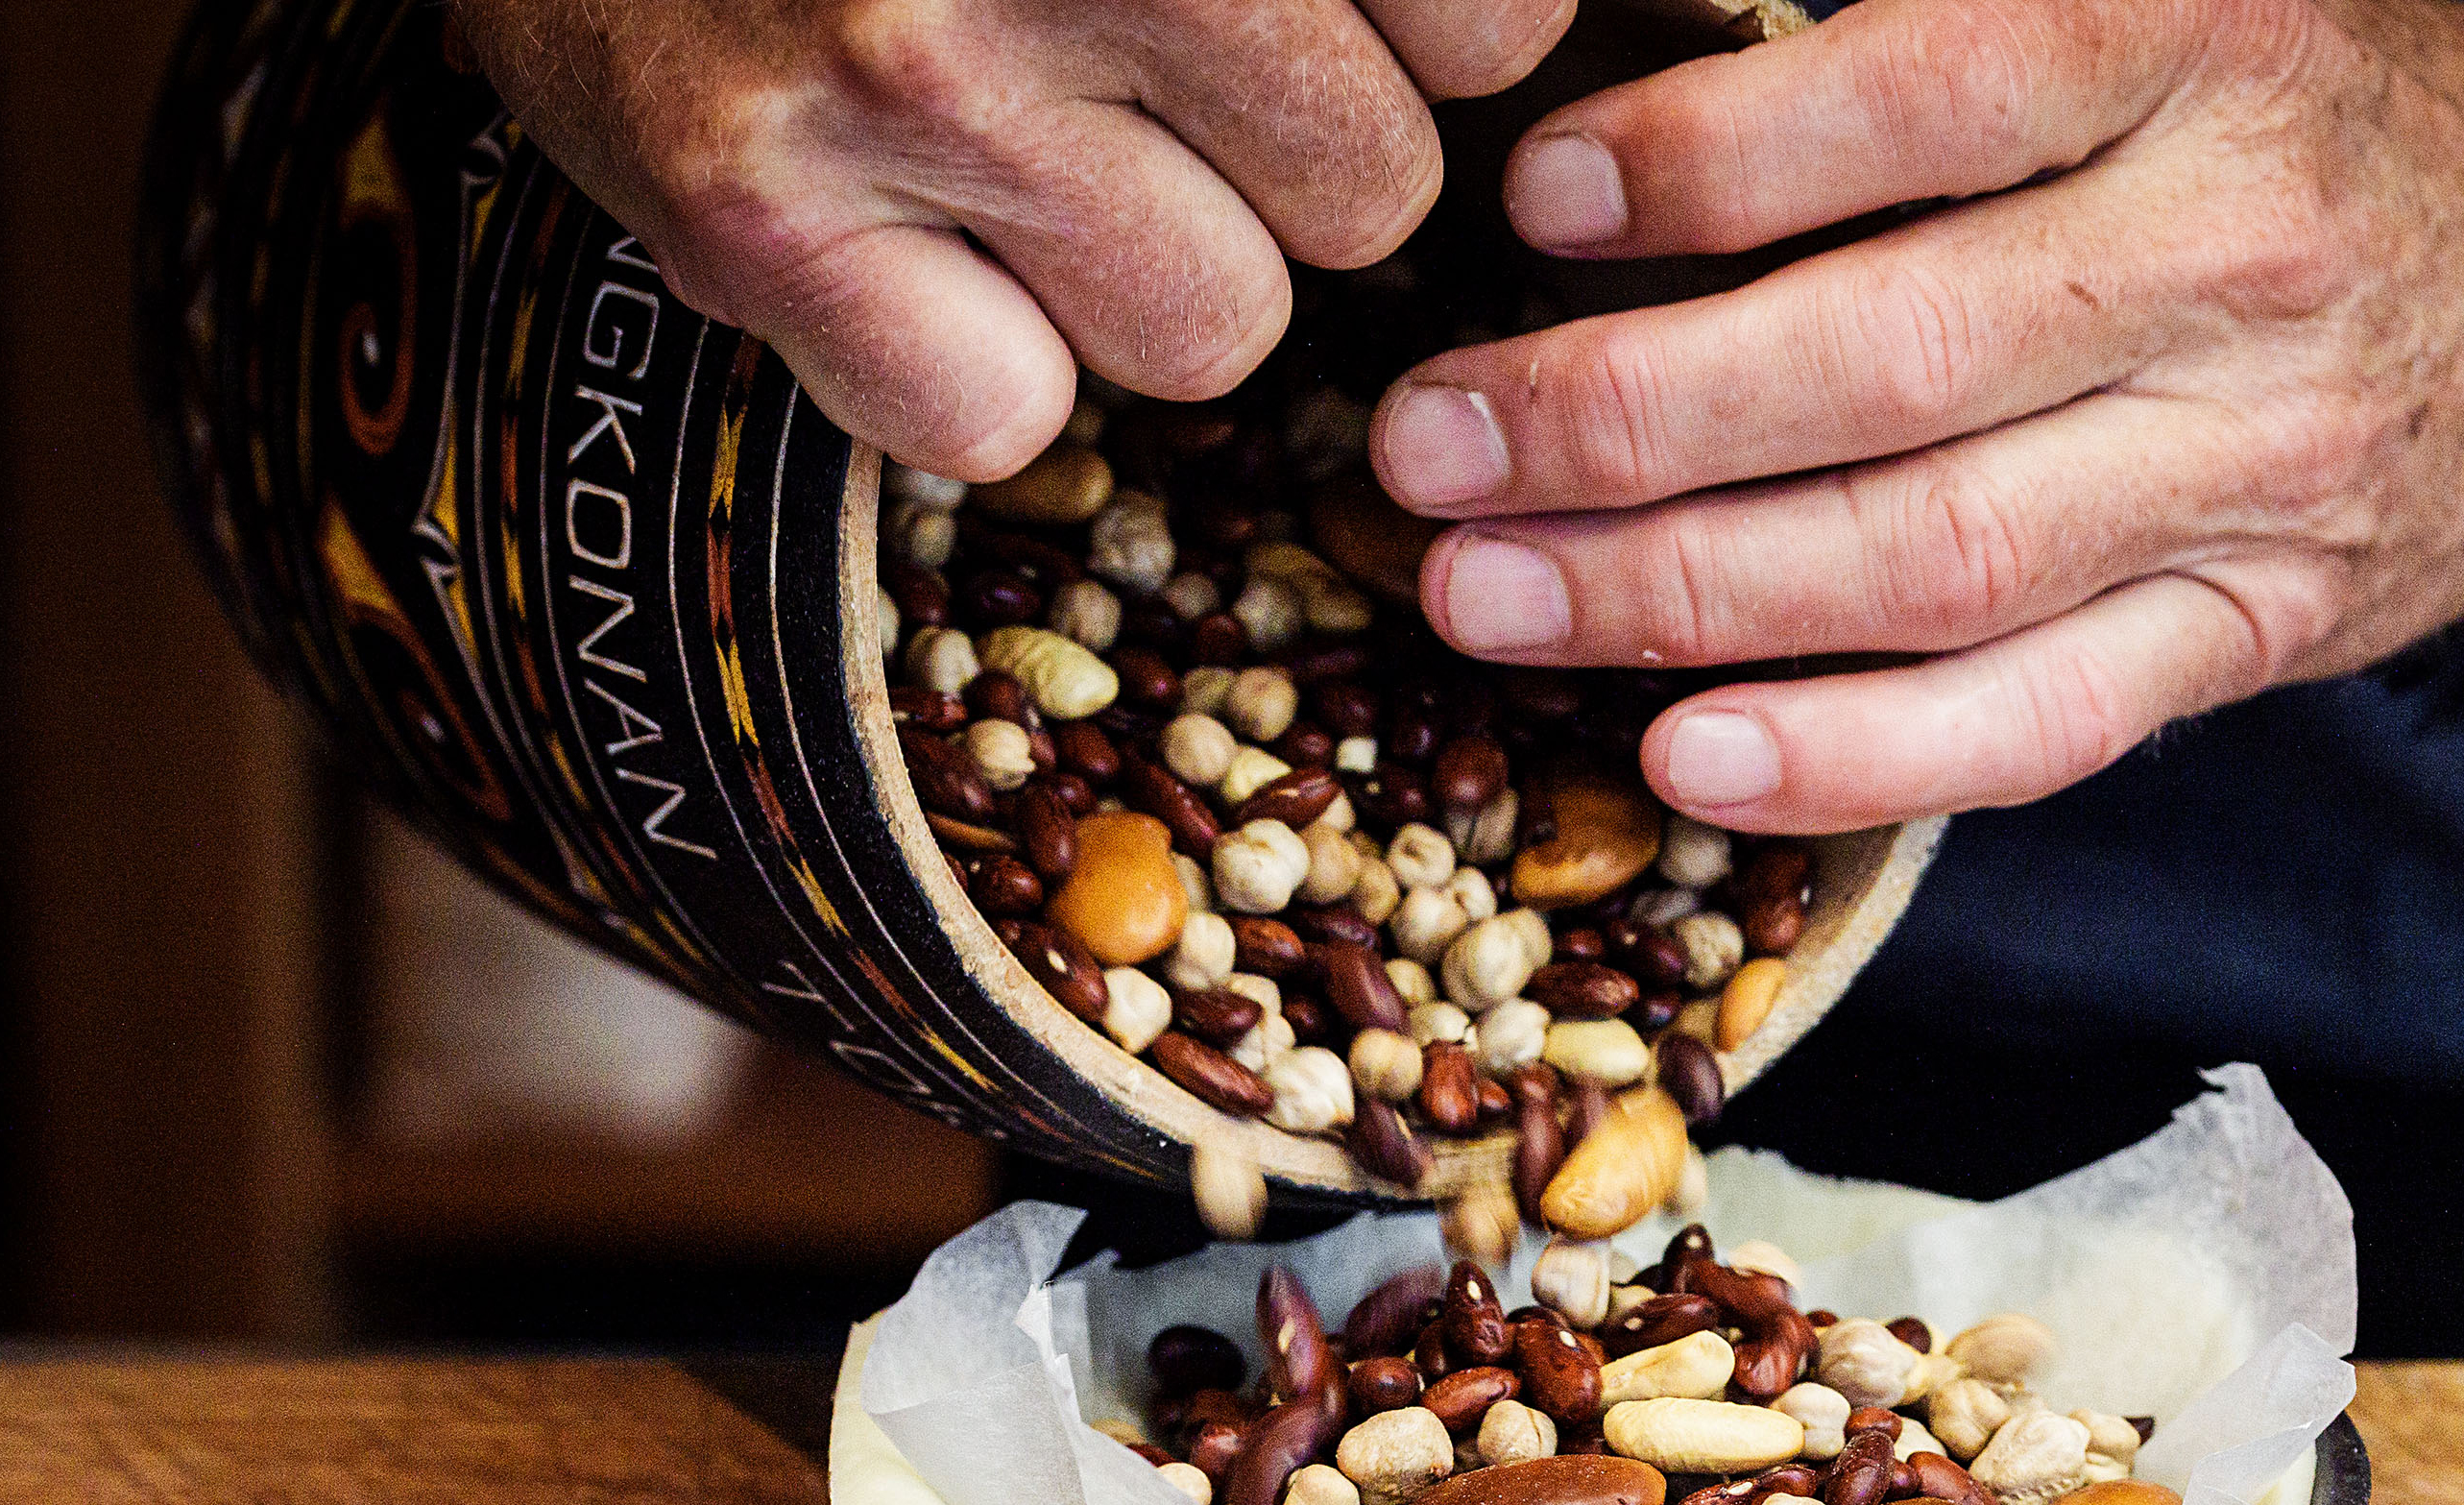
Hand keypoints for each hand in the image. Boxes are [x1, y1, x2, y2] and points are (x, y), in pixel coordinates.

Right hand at [459, 0, 1574, 478]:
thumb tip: (1623, 30)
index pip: (1493, 26)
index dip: (1425, 42)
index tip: (1317, 17)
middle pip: (1371, 193)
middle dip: (1289, 158)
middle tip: (1135, 62)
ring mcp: (898, 78)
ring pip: (1216, 330)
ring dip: (1147, 272)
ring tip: (1005, 135)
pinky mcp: (756, 219)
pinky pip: (1001, 422)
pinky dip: (969, 370)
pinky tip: (899, 238)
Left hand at [1365, 0, 2463, 830]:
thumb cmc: (2321, 109)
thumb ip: (1960, 20)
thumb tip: (1672, 49)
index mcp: (2202, 44)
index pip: (1932, 94)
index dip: (1716, 160)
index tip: (1538, 202)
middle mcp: (2235, 261)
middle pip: (1891, 365)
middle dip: (1627, 420)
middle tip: (1426, 448)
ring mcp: (2252, 471)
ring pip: (1935, 561)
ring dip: (1683, 593)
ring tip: (1484, 593)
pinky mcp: (2252, 630)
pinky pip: (2040, 720)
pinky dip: (1857, 756)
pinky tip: (1690, 755)